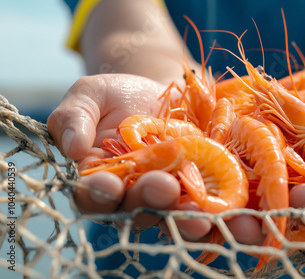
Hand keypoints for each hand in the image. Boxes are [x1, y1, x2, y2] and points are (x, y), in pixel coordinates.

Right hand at [47, 74, 211, 239]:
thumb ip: (73, 118)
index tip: (109, 184)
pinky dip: (216, 207)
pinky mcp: (196, 186)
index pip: (92, 195)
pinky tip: (228, 207)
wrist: (159, 91)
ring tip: (200, 215)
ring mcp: (166, 193)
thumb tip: (72, 147)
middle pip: (136, 209)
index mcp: (97, 179)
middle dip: (150, 200)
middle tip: (163, 187)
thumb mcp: (89, 96)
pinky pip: (205, 202)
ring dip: (186, 217)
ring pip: (173, 213)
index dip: (98, 194)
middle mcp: (131, 195)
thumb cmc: (117, 95)